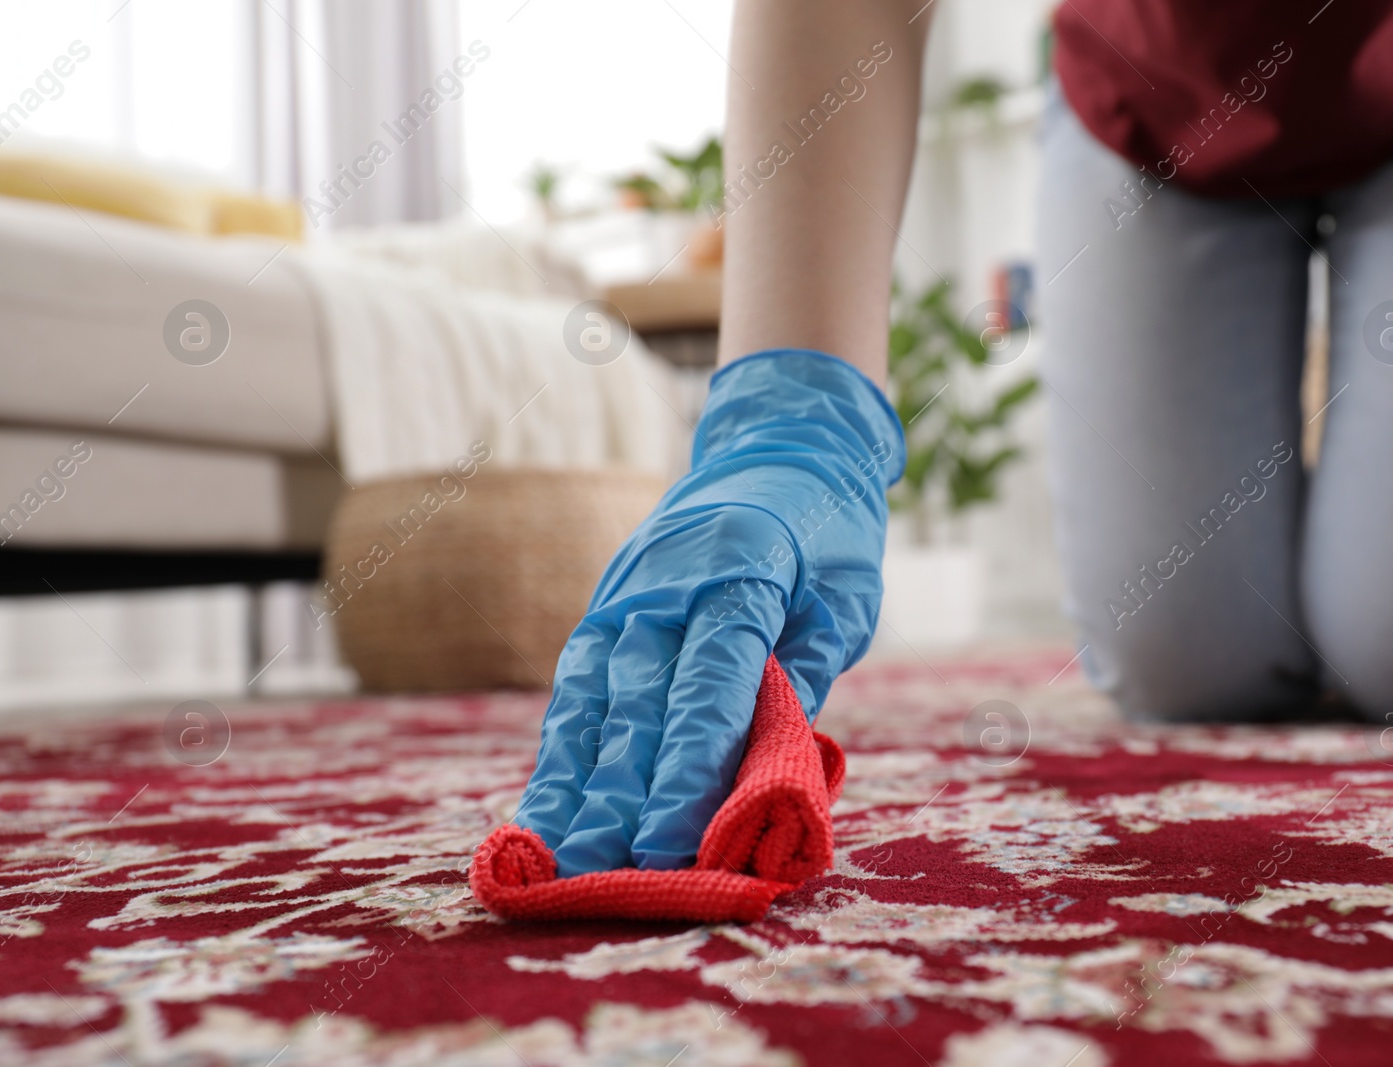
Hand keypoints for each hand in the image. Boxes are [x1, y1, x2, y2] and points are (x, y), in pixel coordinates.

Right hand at [512, 350, 902, 874]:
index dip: (687, 767)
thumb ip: (804, 678)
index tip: (670, 838)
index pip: (710, 684)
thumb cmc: (827, 534)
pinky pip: (577, 683)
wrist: (779, 442)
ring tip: (554, 854)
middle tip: (601, 869)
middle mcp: (670, 582)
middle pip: (639, 700)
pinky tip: (547, 803)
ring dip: (572, 781)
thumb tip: (768, 775)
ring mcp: (627, 590)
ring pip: (591, 696)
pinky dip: (562, 746)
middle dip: (620, 793)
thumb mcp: (845, 599)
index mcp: (743, 573)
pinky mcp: (605, 603)